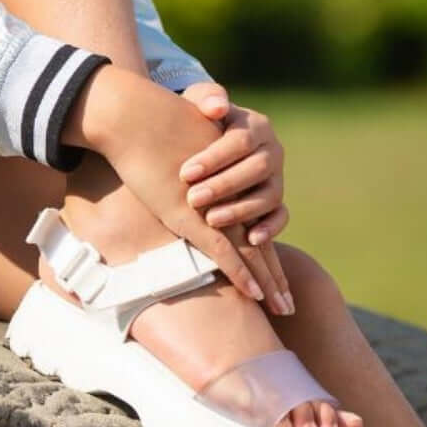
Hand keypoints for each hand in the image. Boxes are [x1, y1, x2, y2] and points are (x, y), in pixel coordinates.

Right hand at [70, 66, 291, 314]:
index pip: (256, 219)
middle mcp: (229, 193)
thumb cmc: (154, 126)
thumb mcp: (184, 143)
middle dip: (275, 276)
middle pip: (259, 241)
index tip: (279, 279)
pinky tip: (256, 293)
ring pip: (250, 251)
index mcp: (230, 178)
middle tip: (288, 307)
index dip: (265, 250)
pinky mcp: (194, 215)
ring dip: (267, 281)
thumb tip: (196, 167)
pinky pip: (224, 251)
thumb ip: (193, 161)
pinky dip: (241, 273)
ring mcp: (214, 206)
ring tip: (283, 309)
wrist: (137, 117)